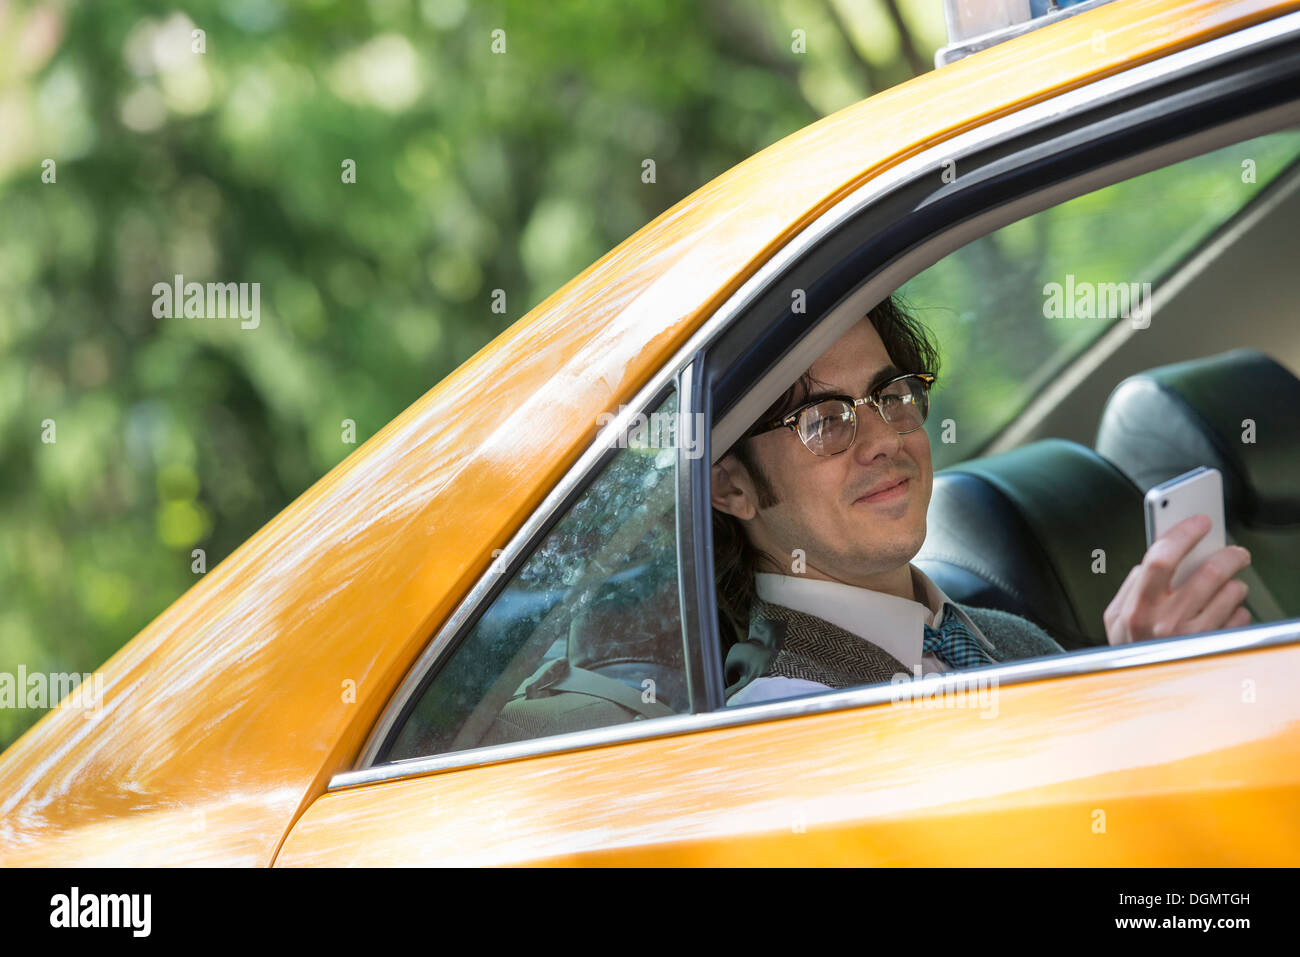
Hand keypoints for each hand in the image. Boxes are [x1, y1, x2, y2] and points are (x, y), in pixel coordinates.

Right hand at [1104, 514, 1251, 645]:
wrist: (1142, 693)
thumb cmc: (1131, 650)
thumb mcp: (1115, 617)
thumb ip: (1132, 585)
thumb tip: (1157, 559)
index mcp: (1136, 608)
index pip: (1160, 559)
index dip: (1182, 534)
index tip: (1199, 520)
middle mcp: (1166, 623)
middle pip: (1209, 572)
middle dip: (1229, 553)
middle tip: (1234, 550)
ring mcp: (1195, 637)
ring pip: (1232, 591)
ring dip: (1233, 582)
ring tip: (1226, 584)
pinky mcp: (1217, 648)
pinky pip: (1241, 616)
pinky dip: (1236, 609)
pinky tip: (1222, 613)